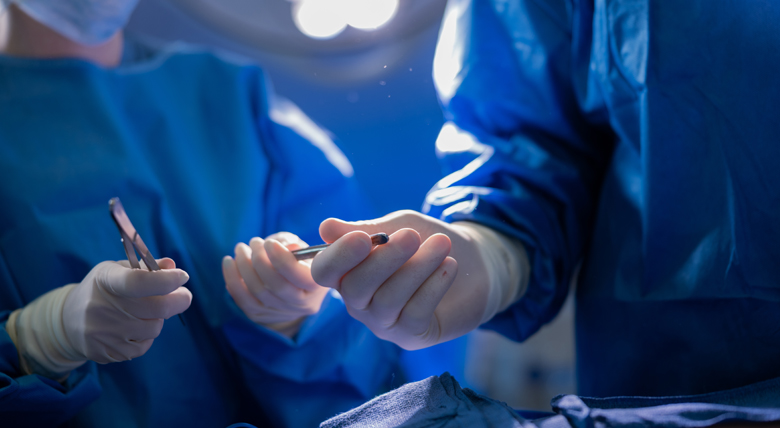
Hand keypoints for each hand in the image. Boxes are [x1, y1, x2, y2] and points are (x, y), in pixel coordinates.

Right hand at [10, 258, 191, 378]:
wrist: (68, 321)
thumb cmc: (103, 290)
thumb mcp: (118, 270)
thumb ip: (147, 267)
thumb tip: (172, 266)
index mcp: (106, 280)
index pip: (138, 281)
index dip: (165, 280)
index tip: (182, 276)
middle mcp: (101, 308)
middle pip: (157, 308)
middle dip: (179, 300)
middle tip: (183, 295)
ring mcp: (103, 334)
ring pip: (155, 328)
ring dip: (159, 319)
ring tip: (146, 312)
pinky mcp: (107, 353)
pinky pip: (144, 346)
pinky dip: (146, 336)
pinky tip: (134, 328)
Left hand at [222, 232, 328, 337]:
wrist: (293, 286)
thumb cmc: (299, 260)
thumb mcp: (302, 249)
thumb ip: (295, 245)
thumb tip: (286, 245)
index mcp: (317, 286)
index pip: (300, 277)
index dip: (282, 259)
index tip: (269, 242)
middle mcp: (302, 304)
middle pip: (277, 286)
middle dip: (260, 260)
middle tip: (253, 242)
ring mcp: (281, 313)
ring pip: (258, 293)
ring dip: (243, 268)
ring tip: (240, 249)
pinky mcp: (262, 315)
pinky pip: (244, 301)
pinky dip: (233, 281)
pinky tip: (230, 265)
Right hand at [310, 210, 489, 349]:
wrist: (475, 263)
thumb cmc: (427, 241)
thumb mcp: (399, 227)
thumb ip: (367, 229)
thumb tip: (325, 228)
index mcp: (348, 272)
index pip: (325, 271)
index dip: (338, 256)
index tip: (363, 237)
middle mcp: (359, 302)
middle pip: (355, 288)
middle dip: (384, 260)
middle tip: (412, 235)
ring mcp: (383, 322)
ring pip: (388, 300)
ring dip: (416, 269)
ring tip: (442, 244)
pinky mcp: (411, 336)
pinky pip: (414, 313)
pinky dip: (433, 286)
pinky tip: (449, 265)